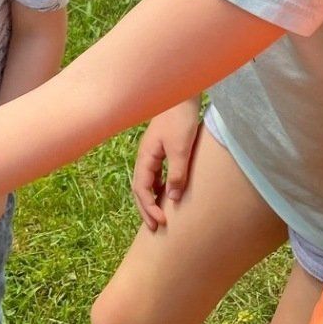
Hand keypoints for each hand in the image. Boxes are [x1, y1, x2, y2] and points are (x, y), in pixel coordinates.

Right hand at [130, 100, 201, 230]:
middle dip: (146, 209)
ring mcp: (152, 153)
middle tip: (155, 228)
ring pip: (146, 183)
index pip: (141, 189)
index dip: (149, 208)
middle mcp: (145, 157)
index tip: (162, 221)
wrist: (183, 96)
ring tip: (159, 216)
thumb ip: (176, 174)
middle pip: (139, 189)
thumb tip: (172, 199)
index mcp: (146, 158)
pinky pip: (155, 175)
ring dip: (151, 200)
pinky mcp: (161, 150)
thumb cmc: (180, 119)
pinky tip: (167, 194)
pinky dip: (158, 189)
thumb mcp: (181, 148)